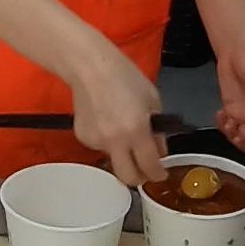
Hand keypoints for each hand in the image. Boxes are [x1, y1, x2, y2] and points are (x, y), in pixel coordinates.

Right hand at [71, 45, 166, 185]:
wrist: (91, 67)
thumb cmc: (124, 76)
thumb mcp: (153, 100)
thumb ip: (158, 129)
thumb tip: (159, 150)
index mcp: (137, 130)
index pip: (150, 167)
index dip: (159, 174)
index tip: (161, 173)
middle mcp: (116, 141)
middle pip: (128, 178)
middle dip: (139, 178)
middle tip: (144, 168)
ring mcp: (97, 141)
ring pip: (114, 160)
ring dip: (122, 153)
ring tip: (121, 127)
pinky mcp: (83, 138)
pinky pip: (100, 147)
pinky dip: (107, 140)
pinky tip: (106, 121)